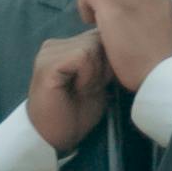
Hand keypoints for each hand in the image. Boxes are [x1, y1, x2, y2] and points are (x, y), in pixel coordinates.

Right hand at [23, 29, 111, 154]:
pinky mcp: (47, 64)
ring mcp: (48, 52)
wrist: (56, 136)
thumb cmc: (78, 111)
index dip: (109, 60)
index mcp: (67, 45)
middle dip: (104, 66)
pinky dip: (88, 76)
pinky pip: (83, 57)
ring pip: (92, 46)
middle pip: (99, 38)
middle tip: (89, 88)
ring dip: (95, 73)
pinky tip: (78, 90)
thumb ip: (106, 58)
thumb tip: (124, 41)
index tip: (99, 83)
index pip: (101, 34)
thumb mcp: (99, 79)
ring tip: (82, 90)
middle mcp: (55, 44)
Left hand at [82, 0, 171, 95]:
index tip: (109, 2)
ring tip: (92, 15)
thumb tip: (130, 7)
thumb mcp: (165, 26)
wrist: (159, 74)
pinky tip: (88, 20)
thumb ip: (150, 11)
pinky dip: (84, 2)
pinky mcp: (114, 11)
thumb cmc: (159, 60)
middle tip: (97, 7)